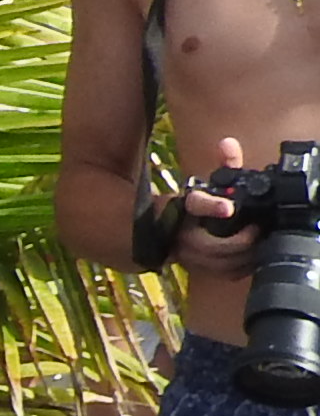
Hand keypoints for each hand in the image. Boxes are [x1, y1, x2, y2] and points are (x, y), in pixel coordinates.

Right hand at [185, 136, 264, 278]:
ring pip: (219, 263)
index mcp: (184, 208)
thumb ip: (223, 164)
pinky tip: (250, 259)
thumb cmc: (191, 208)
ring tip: (258, 244)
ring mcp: (187, 254)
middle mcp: (182, 234)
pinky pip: (221, 273)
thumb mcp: (207, 183)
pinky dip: (239, 267)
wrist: (158, 232)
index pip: (195, 205)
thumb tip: (228, 142)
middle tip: (257, 229)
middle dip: (241, 240)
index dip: (212, 207)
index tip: (228, 208)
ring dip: (243, 255)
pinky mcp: (195, 268)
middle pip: (213, 246)